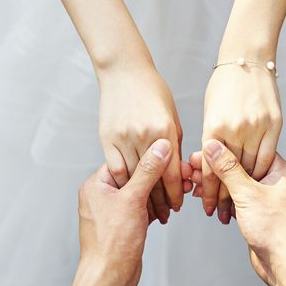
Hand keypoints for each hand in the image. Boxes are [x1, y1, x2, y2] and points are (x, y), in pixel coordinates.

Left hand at [60, 139, 192, 285]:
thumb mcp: (133, 200)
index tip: (170, 154)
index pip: (125, 160)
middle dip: (157, 177)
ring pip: (140, 194)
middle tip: (180, 174)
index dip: (148, 157)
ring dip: (159, 194)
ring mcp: (113, 212)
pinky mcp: (124, 226)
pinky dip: (156, 208)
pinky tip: (170, 208)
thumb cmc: (112, 243)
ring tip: (179, 192)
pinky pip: (142, 209)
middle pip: (134, 176)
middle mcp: (101, 196)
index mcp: (96, 185)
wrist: (109, 278)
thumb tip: (161, 147)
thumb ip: (148, 171)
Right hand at [98, 63, 183, 224]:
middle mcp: (145, 136)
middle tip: (164, 214)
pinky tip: (128, 191)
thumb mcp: (172, 117)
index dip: (175, 194)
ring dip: (140, 196)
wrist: (124, 71)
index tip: (177, 205)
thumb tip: (179, 171)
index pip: (172, 173)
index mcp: (165, 131)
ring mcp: (124, 138)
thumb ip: (175, 145)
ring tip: (147, 208)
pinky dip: (122, 183)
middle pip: (152, 180)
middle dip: (160, 201)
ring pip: (133, 178)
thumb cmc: (152, 90)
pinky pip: (115, 169)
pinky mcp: (107, 138)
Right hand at [192, 140, 285, 285]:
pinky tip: (209, 202)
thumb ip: (228, 169)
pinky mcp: (263, 216)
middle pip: (243, 169)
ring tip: (196, 187)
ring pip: (240, 187)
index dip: (225, 151)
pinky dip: (226, 202)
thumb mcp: (247, 194)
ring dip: (218, 188)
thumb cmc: (277, 231)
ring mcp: (271, 201)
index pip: (250, 151)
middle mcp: (279, 184)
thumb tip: (214, 147)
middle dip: (217, 171)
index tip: (203, 151)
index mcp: (282, 172)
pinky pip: (241, 203)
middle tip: (194, 169)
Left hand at [200, 62, 282, 223]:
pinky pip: (268, 156)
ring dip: (245, 188)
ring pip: (251, 168)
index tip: (207, 207)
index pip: (210, 168)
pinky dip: (261, 171)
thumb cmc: (224, 85)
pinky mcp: (275, 124)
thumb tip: (207, 166)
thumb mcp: (209, 112)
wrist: (248, 59)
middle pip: (231, 173)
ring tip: (239, 204)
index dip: (209, 191)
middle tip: (222, 213)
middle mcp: (235, 128)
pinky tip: (256, 182)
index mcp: (213, 126)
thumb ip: (210, 139)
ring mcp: (257, 126)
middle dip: (226, 196)